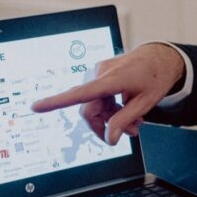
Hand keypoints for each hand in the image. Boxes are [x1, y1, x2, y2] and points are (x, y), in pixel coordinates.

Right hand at [30, 43, 184, 144]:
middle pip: (89, 109)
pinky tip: (127, 112)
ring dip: (111, 118)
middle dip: (105, 125)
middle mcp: (100, 73)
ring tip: (134, 124)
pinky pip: (99, 97)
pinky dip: (111, 108)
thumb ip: (124, 120)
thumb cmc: (156, 77)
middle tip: (130, 132)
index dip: (56, 102)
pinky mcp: (101, 74)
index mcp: (111, 79)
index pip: (80, 94)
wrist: (161, 57)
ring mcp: (99, 72)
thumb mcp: (145, 103)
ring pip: (94, 105)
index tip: (35, 107)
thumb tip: (109, 139)